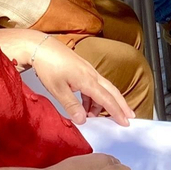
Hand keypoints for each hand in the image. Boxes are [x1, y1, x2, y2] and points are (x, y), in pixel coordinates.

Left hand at [20, 34, 135, 125]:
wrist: (41, 47)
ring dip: (104, 103)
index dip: (117, 111)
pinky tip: (86, 104)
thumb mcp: (57, 89)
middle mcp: (92, 75)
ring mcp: (88, 71)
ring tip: (96, 116)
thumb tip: (83, 120)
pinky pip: (95, 85)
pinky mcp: (83, 69)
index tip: (125, 122)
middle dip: (121, 105)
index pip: (107, 99)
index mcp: (88, 80)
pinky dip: (94, 97)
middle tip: (130, 116)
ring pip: (103, 89)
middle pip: (112, 92)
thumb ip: (71, 105)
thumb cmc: (48, 66)